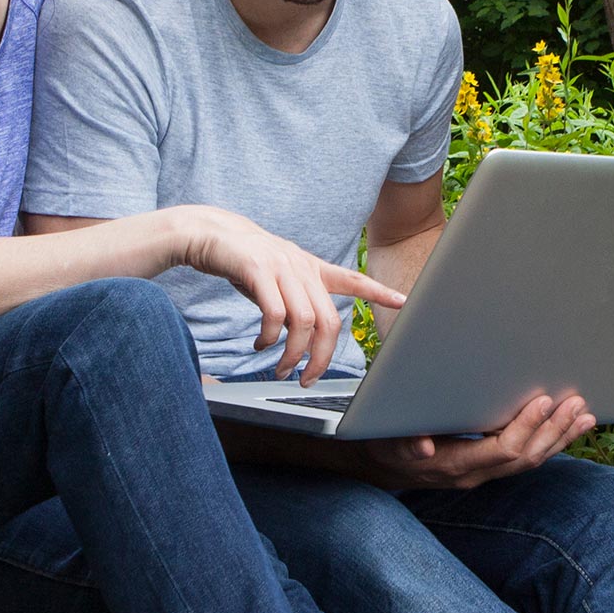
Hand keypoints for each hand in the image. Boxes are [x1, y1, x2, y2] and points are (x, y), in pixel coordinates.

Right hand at [177, 206, 404, 384]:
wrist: (210, 233)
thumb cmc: (244, 260)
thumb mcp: (278, 279)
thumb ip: (295, 302)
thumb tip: (303, 338)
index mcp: (310, 267)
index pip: (352, 279)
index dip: (378, 291)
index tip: (403, 300)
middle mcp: (301, 266)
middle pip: (328, 320)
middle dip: (321, 358)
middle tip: (308, 379)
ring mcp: (280, 267)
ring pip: (304, 321)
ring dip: (294, 355)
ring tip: (281, 370)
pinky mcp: (257, 271)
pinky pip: (274, 314)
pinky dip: (270, 338)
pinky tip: (261, 346)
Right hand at [360, 392, 593, 488]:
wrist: (383, 468)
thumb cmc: (387, 445)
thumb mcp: (389, 441)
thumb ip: (405, 443)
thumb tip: (422, 445)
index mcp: (456, 465)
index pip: (502, 450)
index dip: (526, 427)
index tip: (544, 401)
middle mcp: (476, 474)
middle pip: (525, 457)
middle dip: (553, 431)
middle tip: (577, 404)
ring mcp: (485, 474)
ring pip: (531, 460)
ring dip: (560, 438)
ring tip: (584, 416)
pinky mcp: (490, 467)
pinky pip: (526, 458)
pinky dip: (550, 442)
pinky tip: (567, 427)